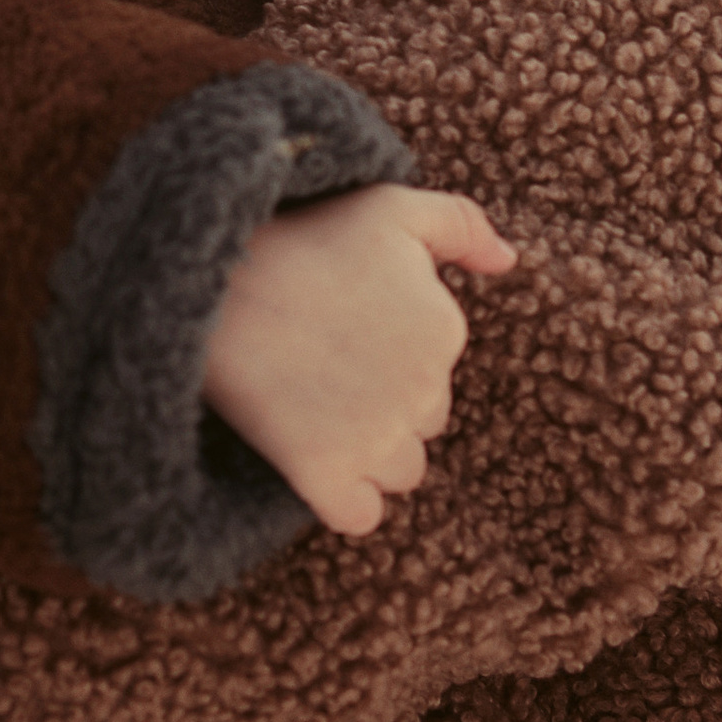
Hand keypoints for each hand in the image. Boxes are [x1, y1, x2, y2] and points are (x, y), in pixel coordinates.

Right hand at [202, 183, 516, 537]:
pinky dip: (343, 500)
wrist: (213, 281)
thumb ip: (463, 224)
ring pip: (400, 472)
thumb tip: (508, 263)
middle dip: (384, 406)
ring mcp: (376, 439)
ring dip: (368, 455)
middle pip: (422, 424)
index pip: (436, 370)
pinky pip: (360, 516)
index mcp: (445, 330)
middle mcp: (424, 392)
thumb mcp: (391, 205)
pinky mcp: (327, 475)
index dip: (391, 356)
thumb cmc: (301, 237)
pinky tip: (312, 465)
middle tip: (325, 371)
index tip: (344, 332)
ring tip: (316, 412)